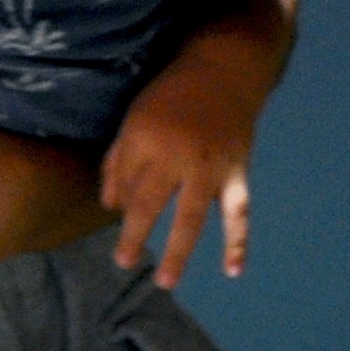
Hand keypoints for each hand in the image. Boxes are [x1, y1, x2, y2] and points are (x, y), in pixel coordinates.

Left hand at [103, 40, 263, 288]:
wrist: (225, 68)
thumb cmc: (171, 93)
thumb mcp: (134, 117)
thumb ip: (119, 160)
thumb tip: (110, 205)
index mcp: (145, 139)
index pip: (123, 181)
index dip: (118, 202)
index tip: (116, 217)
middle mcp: (177, 156)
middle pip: (150, 204)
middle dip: (135, 236)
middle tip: (123, 263)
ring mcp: (210, 166)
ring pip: (192, 217)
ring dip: (179, 251)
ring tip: (165, 281)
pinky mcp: (237, 171)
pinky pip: (238, 212)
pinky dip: (238, 241)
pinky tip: (232, 269)